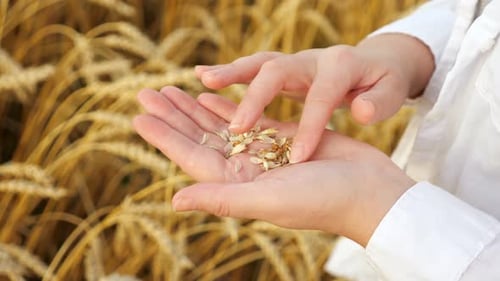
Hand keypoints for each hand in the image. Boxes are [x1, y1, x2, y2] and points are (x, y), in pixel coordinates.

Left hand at [133, 86, 414, 245]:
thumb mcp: (269, 200)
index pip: (191, 156)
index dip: (164, 136)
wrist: (370, 192)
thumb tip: (175, 202)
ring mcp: (263, 153)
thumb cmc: (324, 201)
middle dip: (173, 115)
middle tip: (145, 93)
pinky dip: (226, 106)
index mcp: (237, 185)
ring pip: (219, 125)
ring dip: (194, 108)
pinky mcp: (283, 138)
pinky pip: (246, 118)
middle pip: (199, 138)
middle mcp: (245, 171)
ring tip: (170, 89)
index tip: (138, 115)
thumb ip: (223, 199)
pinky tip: (208, 94)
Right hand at [195, 34, 434, 162]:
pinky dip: (229, 74)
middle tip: (237, 127)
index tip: (298, 158)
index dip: (310, 126)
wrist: (376, 61)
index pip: (321, 97)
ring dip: (231, 74)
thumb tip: (363, 110)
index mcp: (340, 67)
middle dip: (256, 96)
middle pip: (277, 71)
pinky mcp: (284, 68)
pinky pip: (253, 69)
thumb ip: (381, 100)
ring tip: (204, 82)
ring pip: (258, 65)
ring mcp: (295, 61)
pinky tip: (204, 79)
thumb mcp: (392, 89)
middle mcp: (312, 59)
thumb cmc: (385, 80)